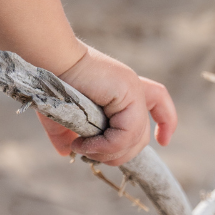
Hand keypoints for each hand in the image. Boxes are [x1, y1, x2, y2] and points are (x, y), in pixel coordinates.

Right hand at [36, 45, 176, 165]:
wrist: (49, 61)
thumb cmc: (52, 83)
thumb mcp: (63, 114)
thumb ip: (67, 134)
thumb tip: (66, 152)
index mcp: (123, 89)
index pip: (158, 102)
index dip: (166, 123)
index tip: (163, 142)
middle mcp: (133, 88)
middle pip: (141, 135)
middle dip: (118, 154)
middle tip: (89, 153)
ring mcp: (133, 89)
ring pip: (136, 138)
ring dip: (108, 152)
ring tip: (82, 149)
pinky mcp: (129, 91)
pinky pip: (127, 133)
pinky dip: (108, 146)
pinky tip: (87, 145)